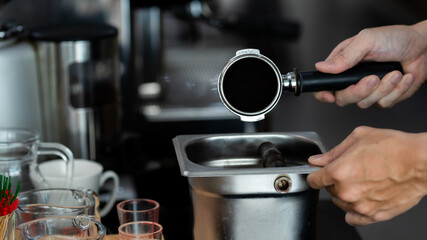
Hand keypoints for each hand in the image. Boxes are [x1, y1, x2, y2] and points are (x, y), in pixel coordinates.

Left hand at [307, 126, 426, 224]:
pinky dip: (354, 210)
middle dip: (335, 180)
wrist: (422, 162)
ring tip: (362, 180)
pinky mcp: (374, 215)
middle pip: (328, 190)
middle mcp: (347, 191)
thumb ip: (333, 152)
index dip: (316, 174)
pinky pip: (354, 218)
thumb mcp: (358, 138)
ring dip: (345, 194)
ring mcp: (360, 206)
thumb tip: (317, 160)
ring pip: (341, 203)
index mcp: (339, 172)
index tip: (319, 173)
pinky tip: (362, 198)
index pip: (314, 180)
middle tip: (352, 170)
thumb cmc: (394, 147)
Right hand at [314, 20, 426, 107]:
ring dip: (384, 88)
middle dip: (360, 90)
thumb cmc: (396, 39)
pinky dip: (396, 91)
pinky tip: (402, 77)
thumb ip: (344, 57)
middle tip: (373, 78)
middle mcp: (352, 79)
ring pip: (364, 103)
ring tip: (394, 72)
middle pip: (343, 98)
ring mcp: (367, 90)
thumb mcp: (367, 41)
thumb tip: (322, 67)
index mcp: (343, 63)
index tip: (329, 96)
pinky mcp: (382, 97)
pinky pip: (383, 104)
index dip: (323, 93)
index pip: (323, 83)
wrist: (423, 48)